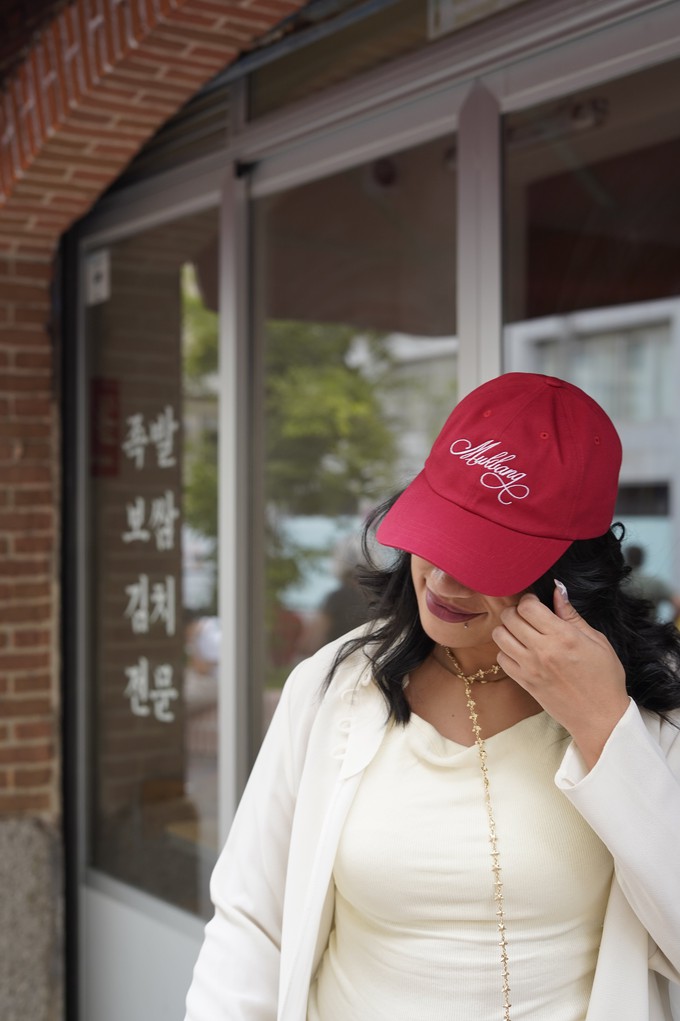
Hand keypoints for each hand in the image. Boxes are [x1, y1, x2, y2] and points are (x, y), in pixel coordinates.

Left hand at [492, 582, 629, 768]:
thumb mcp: (596, 641)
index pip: (528, 607)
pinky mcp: (524, 682)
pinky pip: (501, 658)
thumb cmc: (604, 678)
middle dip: (516, 611)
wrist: (600, 717)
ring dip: (508, 629)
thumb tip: (557, 590)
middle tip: (527, 616)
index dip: (529, 600)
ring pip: (499, 636)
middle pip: (509, 618)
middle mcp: (542, 650)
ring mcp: (530, 667)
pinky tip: (521, 651)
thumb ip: (571, 615)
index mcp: (563, 637)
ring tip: (522, 632)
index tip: (537, 604)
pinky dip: (506, 650)